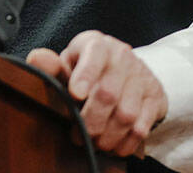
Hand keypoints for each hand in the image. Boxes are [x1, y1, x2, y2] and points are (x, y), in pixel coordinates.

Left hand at [26, 30, 167, 157]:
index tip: (75, 95)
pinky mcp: (155, 97)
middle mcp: (123, 57)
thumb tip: (37, 58)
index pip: (94, 56)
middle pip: (108, 93)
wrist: (125, 68)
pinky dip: (125, 143)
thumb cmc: (87, 68)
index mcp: (98, 45)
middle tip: (78, 135)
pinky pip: (142, 127)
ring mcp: (142, 77)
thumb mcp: (68, 63)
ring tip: (94, 143)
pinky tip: (113, 147)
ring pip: (126, 114)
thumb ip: (52, 66)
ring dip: (107, 136)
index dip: (85, 75)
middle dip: (91, 120)